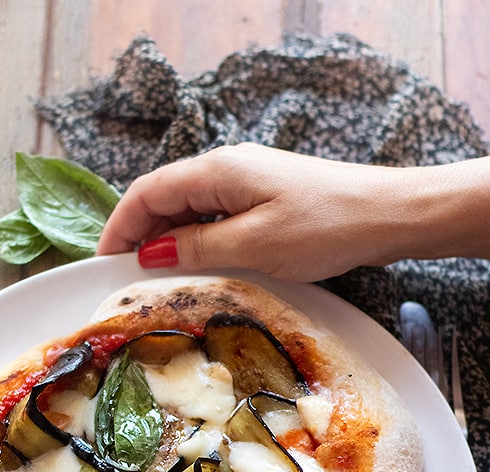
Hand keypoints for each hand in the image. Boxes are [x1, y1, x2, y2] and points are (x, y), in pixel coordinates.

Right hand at [97, 144, 489, 280]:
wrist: (386, 215)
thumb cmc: (323, 227)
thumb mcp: (251, 244)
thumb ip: (196, 247)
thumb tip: (150, 253)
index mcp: (217, 171)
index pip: (148, 192)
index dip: (119, 226)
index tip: (103, 262)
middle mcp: (227, 170)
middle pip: (165, 200)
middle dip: (140, 236)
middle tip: (125, 280)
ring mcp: (248, 185)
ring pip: (191, 212)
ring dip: (169, 243)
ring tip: (157, 282)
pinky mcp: (266, 203)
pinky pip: (217, 220)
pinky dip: (198, 244)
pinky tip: (199, 270)